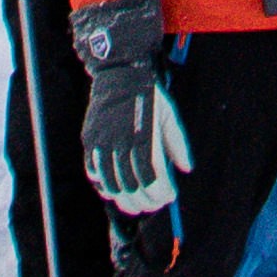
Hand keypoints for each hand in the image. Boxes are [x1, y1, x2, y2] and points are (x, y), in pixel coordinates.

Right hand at [75, 1, 191, 212]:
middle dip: (146, 201)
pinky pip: (93, 173)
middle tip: (155, 204)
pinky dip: (103, 186)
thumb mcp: (170, 115)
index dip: (162, 193)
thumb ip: (178, 144)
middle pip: (133, 186)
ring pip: (112, 185)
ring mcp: (103, 144)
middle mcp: (122, 143)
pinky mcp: (90, 142)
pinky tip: (113, 191)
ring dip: (125, 200)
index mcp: (145, 137)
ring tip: (136, 205)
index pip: (153, 178)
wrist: (120, 72)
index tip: (170, 196)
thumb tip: (186, 169)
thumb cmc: (149, 95)